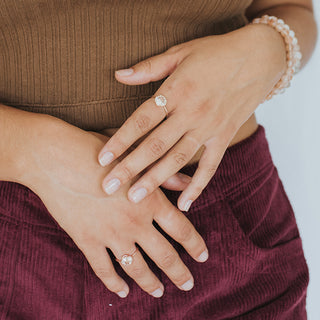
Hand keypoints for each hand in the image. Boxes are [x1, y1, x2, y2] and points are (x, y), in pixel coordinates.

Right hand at [21, 116, 207, 297]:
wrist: (57, 159)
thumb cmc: (100, 154)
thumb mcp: (137, 161)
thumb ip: (165, 176)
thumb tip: (189, 184)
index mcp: (150, 201)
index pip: (182, 230)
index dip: (195, 245)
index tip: (203, 257)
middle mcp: (135, 223)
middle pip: (164, 256)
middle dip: (180, 273)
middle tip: (188, 284)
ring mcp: (110, 235)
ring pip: (136, 268)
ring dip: (151, 283)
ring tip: (160, 292)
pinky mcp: (86, 241)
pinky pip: (103, 269)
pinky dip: (113, 284)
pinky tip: (122, 291)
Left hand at [97, 23, 286, 210]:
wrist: (259, 57)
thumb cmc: (216, 53)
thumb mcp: (180, 53)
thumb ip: (148, 68)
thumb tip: (118, 74)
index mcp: (176, 91)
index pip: (141, 121)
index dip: (120, 140)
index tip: (102, 159)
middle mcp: (191, 113)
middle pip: (155, 145)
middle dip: (130, 168)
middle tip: (109, 187)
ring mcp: (209, 128)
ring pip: (177, 159)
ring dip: (155, 180)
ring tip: (134, 198)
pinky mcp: (224, 137)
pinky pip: (210, 166)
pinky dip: (198, 186)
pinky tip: (184, 204)